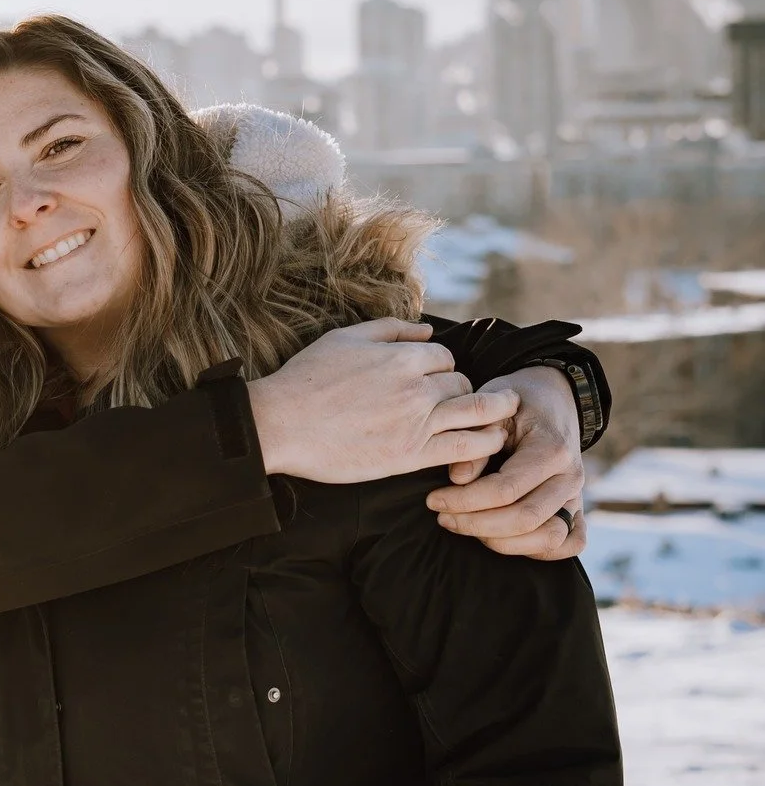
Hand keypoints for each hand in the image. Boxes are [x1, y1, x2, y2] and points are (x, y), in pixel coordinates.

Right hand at [246, 320, 519, 483]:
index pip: (445, 358)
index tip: (436, 381)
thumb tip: (427, 329)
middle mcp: (416, 387)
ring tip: (504, 416)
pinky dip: (483, 445)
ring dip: (495, 413)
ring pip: (476, 412)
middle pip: (463, 383)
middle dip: (464, 390)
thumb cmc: (306, 379)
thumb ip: (391, 329)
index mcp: (402, 356)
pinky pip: (464, 448)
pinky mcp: (411, 456)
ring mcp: (417, 422)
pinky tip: (488, 445)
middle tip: (462, 402)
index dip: (443, 368)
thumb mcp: (345, 337)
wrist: (281, 424)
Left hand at [425, 366, 585, 559]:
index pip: (506, 490)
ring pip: (547, 539)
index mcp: (551, 449)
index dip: (465, 501)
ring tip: (467, 527)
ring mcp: (576, 495)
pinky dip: (540, 550)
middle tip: (443, 517)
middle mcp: (570, 476)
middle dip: (476, 524)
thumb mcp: (493, 408)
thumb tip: (458, 478)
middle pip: (525, 519)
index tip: (434, 500)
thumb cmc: (516, 402)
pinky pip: (570, 543)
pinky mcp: (575, 508)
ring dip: (502, 542)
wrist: (551, 398)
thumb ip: (476, 439)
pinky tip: (503, 539)